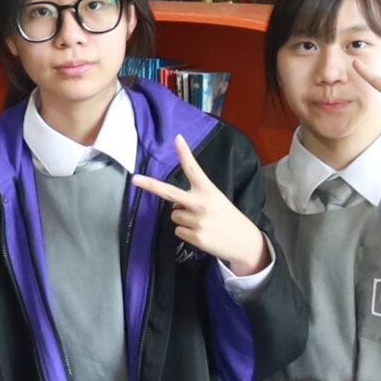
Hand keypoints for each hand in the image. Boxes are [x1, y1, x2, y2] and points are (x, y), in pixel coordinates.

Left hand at [130, 135, 269, 276]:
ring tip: (202, 223)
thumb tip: (174, 204)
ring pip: (174, 215)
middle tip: (135, 179)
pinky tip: (202, 233)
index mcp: (209, 190)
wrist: (245, 242)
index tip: (177, 138)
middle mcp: (201, 203)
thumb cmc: (228, 218)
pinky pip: (177, 231)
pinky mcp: (195, 236)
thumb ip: (196, 198)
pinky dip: (186, 233)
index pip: (194, 169)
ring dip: (183, 219)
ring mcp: (197, 220)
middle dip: (150, 185)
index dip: (185, 153)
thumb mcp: (217, 200)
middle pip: (169, 192)